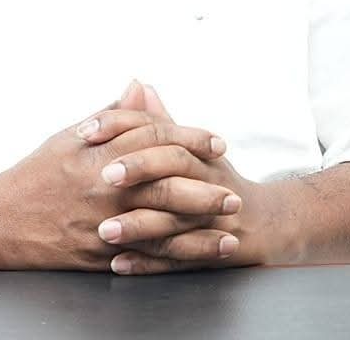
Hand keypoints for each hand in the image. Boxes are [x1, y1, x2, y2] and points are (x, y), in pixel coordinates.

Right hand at [0, 88, 229, 270]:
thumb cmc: (34, 174)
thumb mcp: (67, 137)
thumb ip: (110, 115)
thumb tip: (139, 87)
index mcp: (96, 154)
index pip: (152, 138)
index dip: (188, 137)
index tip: (215, 141)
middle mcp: (103, 188)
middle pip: (165, 181)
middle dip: (204, 181)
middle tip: (232, 182)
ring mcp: (103, 223)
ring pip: (164, 221)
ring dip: (202, 219)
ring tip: (230, 217)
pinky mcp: (102, 254)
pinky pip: (151, 254)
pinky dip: (183, 253)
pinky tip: (206, 250)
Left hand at [83, 82, 277, 273]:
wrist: (264, 221)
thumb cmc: (214, 177)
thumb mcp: (191, 145)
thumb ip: (159, 118)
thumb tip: (136, 85)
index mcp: (192, 148)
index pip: (156, 128)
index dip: (120, 125)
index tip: (85, 132)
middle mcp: (205, 176)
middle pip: (172, 164)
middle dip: (137, 169)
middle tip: (102, 176)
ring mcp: (211, 215)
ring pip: (174, 217)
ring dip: (137, 225)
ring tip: (103, 231)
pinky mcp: (212, 251)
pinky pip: (179, 259)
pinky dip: (148, 263)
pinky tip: (119, 263)